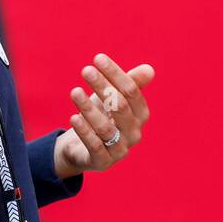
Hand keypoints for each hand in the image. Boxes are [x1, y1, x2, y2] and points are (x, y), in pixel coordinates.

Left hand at [54, 54, 153, 176]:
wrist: (81, 147)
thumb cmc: (101, 116)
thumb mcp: (112, 98)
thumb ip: (130, 83)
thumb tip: (149, 70)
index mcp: (141, 115)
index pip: (131, 91)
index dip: (116, 74)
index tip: (98, 58)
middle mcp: (134, 133)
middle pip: (120, 107)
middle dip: (103, 87)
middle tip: (86, 70)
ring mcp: (120, 150)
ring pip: (106, 128)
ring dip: (89, 108)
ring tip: (75, 92)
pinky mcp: (103, 162)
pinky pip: (95, 145)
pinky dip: (84, 130)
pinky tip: (73, 116)